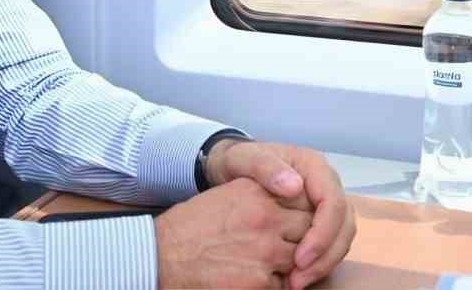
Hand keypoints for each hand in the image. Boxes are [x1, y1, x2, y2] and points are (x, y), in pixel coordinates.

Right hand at [155, 177, 313, 288]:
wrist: (162, 257)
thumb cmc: (191, 228)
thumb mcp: (228, 197)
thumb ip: (261, 198)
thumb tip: (293, 204)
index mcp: (257, 191)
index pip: (303, 200)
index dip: (300, 215)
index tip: (292, 225)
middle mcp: (266, 216)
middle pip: (308, 228)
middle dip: (304, 240)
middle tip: (293, 249)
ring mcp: (266, 249)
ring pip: (303, 259)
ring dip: (294, 266)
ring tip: (271, 266)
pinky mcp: (260, 281)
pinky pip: (286, 285)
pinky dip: (276, 286)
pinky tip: (256, 281)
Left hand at [206, 141, 357, 289]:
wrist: (231, 169)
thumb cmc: (238, 162)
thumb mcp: (244, 159)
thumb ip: (265, 168)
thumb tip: (295, 187)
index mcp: (314, 166)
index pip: (333, 202)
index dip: (322, 233)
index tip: (299, 258)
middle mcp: (325, 184)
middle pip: (344, 222)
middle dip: (327, 254)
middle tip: (300, 278)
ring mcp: (323, 202)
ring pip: (342, 235)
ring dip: (325, 262)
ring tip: (298, 282)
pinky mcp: (317, 219)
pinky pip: (330, 242)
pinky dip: (319, 262)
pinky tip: (297, 276)